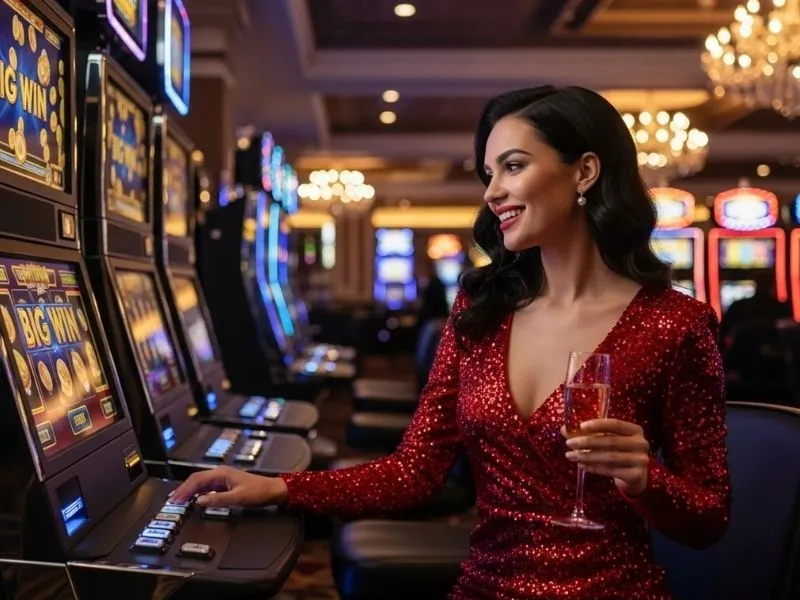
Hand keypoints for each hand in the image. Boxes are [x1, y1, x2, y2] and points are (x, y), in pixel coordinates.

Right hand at [170, 466, 288, 506]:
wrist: (272, 490)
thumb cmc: (258, 492)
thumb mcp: (237, 498)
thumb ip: (217, 500)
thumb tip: (199, 501)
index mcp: (221, 473)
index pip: (197, 479)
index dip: (185, 489)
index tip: (175, 499)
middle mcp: (220, 473)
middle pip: (196, 479)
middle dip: (184, 489)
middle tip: (172, 500)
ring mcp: (222, 479)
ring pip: (201, 483)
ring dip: (189, 491)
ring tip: (179, 500)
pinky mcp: (225, 485)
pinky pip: (207, 487)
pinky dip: (198, 493)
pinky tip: (194, 499)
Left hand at [562, 418, 649, 496]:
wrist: (636, 475)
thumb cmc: (619, 452)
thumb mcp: (608, 439)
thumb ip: (588, 433)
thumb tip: (564, 429)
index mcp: (635, 430)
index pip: (615, 424)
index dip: (598, 424)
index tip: (580, 426)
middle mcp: (641, 443)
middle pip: (610, 441)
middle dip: (586, 441)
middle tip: (569, 443)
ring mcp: (640, 460)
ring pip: (609, 457)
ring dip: (587, 456)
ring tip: (571, 455)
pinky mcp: (636, 475)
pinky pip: (610, 471)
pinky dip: (594, 468)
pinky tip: (581, 465)